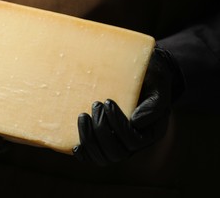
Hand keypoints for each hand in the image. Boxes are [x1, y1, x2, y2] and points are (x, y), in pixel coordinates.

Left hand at [73, 46, 183, 165]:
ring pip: (103, 158)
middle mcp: (134, 144)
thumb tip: (136, 122)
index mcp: (150, 133)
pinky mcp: (103, 141)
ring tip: (83, 115)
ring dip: (89, 139)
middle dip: (101, 130)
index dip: (118, 124)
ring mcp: (118, 144)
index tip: (108, 102)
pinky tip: (75, 145)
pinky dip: (83, 153)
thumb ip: (153, 105)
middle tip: (96, 104)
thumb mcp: (157, 86)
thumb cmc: (150, 79)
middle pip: (116, 154)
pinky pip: (92, 157)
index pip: (133, 141)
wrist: (141, 75)